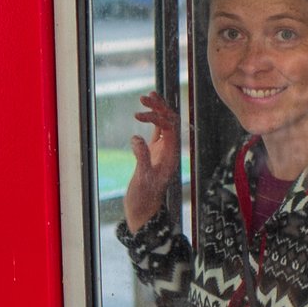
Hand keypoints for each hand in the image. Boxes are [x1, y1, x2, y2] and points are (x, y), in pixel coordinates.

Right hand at [123, 91, 178, 229]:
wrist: (142, 210)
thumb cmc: (143, 197)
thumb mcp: (142, 179)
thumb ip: (142, 158)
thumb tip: (136, 138)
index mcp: (171, 154)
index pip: (170, 127)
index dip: (157, 117)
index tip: (139, 115)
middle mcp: (170, 150)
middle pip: (171, 121)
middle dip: (160, 107)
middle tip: (144, 97)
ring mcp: (163, 150)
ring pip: (165, 124)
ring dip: (157, 110)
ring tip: (146, 96)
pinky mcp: (155, 152)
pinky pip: (157, 131)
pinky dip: (153, 119)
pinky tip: (144, 111)